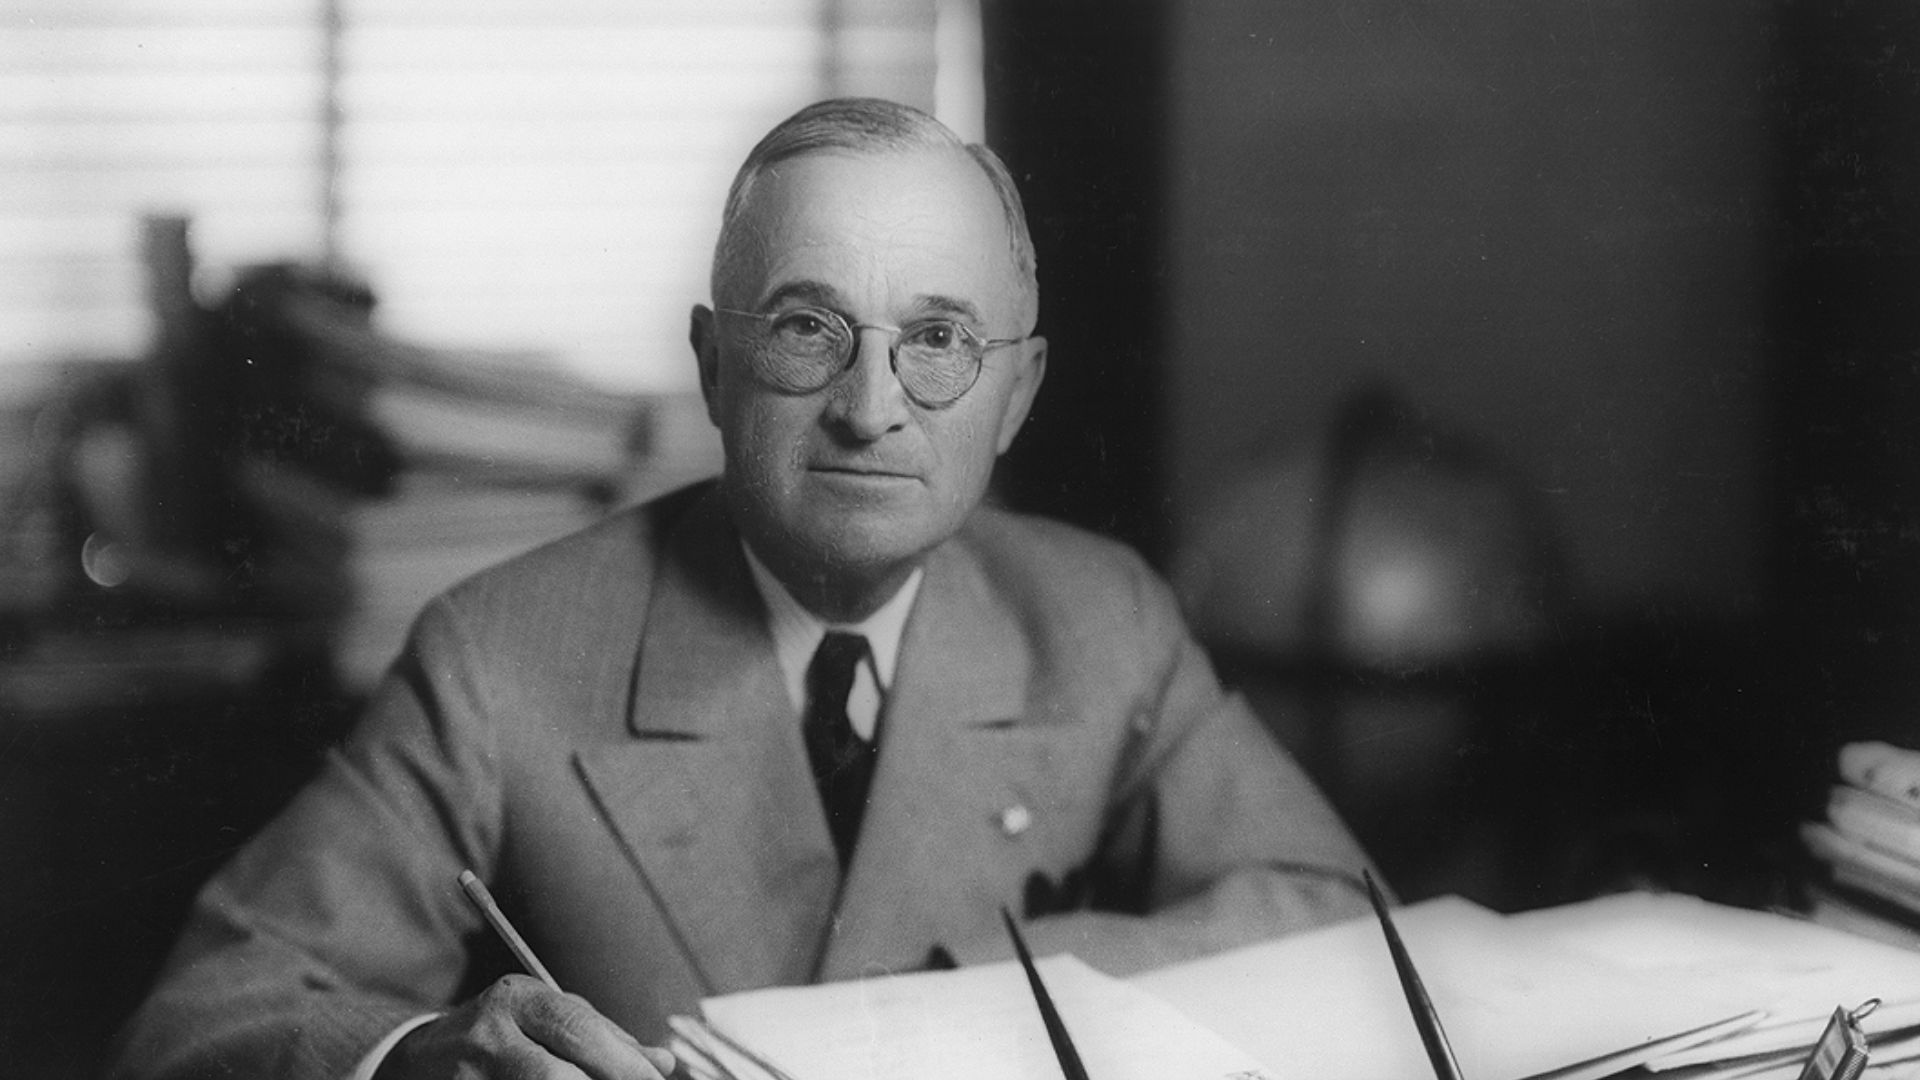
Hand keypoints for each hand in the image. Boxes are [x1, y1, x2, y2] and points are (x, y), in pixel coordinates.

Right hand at [375, 974, 675, 1079]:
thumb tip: (663, 1063)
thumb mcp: (546, 1019)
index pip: (578, 1028)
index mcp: (518, 998)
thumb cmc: (503, 1036)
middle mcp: (488, 1034)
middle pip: (556, 1077)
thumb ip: (605, 1037)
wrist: (417, 1061)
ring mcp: (467, 1078)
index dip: (623, 1063)